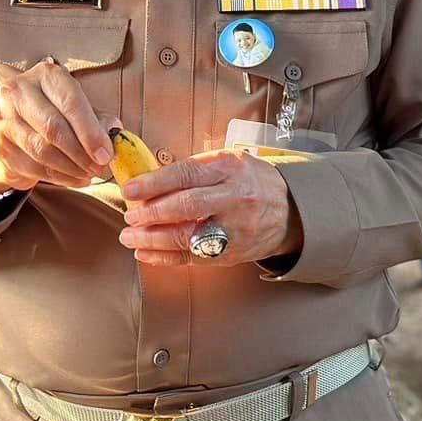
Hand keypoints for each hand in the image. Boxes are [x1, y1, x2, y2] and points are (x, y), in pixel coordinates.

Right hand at [0, 58, 115, 195]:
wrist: (13, 129)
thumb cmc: (52, 113)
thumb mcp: (76, 107)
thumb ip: (96, 119)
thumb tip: (114, 135)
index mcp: (45, 75)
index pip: (70, 103)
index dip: (90, 132)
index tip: (105, 153)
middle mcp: (19, 91)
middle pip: (54, 128)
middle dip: (82, 153)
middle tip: (99, 168)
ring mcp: (4, 119)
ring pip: (43, 151)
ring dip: (71, 168)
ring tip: (88, 174)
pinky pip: (33, 168)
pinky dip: (58, 178)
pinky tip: (73, 179)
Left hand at [119, 150, 303, 266]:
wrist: (291, 210)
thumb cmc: (253, 181)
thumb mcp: (228, 162)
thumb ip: (194, 170)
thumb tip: (150, 180)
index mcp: (229, 168)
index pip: (184, 175)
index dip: (153, 183)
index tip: (131, 189)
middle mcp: (233, 198)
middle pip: (185, 206)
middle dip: (151, 213)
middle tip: (130, 215)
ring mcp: (234, 229)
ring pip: (188, 237)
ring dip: (153, 239)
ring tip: (131, 236)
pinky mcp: (232, 253)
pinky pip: (194, 258)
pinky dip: (166, 257)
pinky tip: (147, 253)